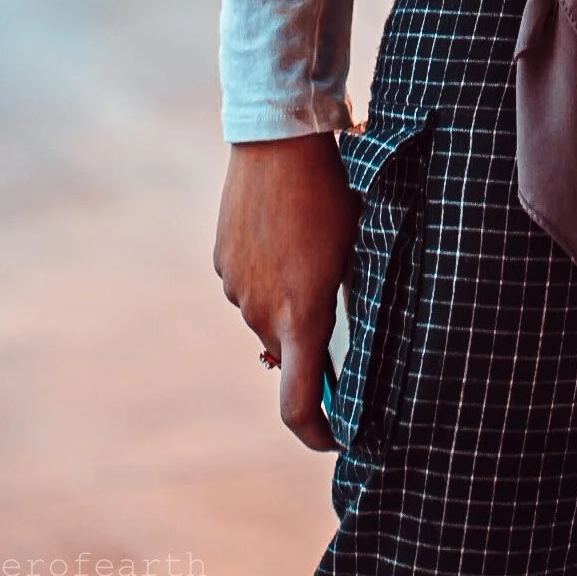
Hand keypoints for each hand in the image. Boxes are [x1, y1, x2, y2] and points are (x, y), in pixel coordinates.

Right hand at [215, 133, 359, 451]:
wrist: (278, 142)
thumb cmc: (330, 193)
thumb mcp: (354, 249)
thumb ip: (344, 300)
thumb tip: (339, 331)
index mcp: (301, 317)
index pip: (299, 405)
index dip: (317, 432)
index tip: (336, 433)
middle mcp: (262, 313)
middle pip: (286, 350)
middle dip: (308, 336)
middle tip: (333, 292)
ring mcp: (237, 289)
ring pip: (265, 314)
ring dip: (285, 298)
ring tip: (307, 245)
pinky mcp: (222, 264)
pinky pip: (247, 284)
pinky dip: (265, 273)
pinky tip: (282, 233)